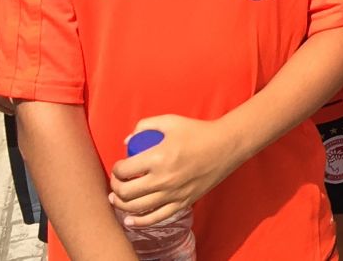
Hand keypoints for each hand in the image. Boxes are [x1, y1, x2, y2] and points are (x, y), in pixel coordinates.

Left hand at [108, 114, 242, 226]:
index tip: (119, 166)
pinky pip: (156, 218)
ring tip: (117, 199)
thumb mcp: (170, 121)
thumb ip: (145, 125)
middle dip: (115, 187)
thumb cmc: (198, 131)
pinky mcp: (183, 202)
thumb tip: (127, 142)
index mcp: (158, 157)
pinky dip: (140, 222)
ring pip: (136, 208)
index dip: (116, 169)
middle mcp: (164, 179)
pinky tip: (130, 220)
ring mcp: (173, 193)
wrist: (226, 145)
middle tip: (117, 181)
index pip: (124, 170)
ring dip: (121, 204)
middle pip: (126, 192)